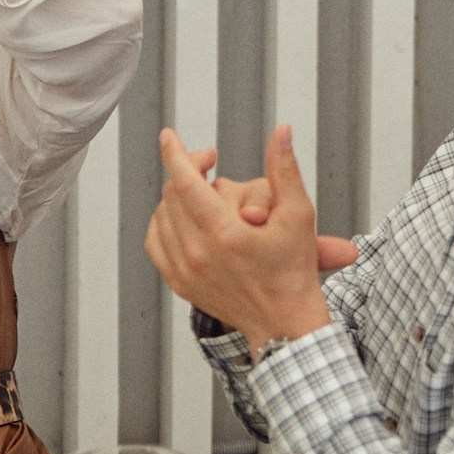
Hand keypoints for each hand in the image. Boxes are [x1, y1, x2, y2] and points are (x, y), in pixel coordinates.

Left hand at [146, 126, 332, 346]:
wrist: (284, 322)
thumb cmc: (294, 271)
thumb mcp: (298, 214)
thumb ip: (285, 169)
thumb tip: (282, 132)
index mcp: (225, 235)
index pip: (186, 183)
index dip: (176, 154)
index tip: (169, 136)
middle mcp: (199, 254)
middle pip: (172, 195)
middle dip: (185, 170)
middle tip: (208, 163)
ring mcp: (186, 272)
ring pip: (161, 216)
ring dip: (175, 196)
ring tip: (198, 189)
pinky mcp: (180, 284)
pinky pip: (155, 243)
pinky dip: (162, 223)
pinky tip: (180, 216)